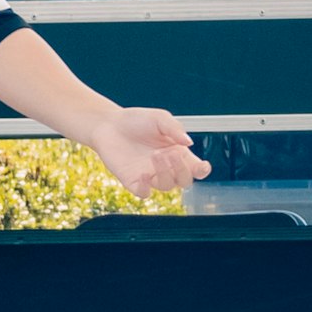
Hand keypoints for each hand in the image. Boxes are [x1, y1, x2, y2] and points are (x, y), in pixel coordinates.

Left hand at [88, 107, 204, 195]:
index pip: (196, 169)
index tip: (202, 166)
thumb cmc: (135, 120)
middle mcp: (166, 167)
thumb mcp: (159, 118)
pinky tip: (143, 175)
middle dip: (182, 170)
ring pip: (166, 186)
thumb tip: (188, 143)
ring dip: (164, 173)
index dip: (202, 170)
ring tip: (154, 155)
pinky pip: (144, 193)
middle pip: (184, 181)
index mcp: (177, 153)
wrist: (108, 124)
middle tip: (170, 154)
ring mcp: (150, 176)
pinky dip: (146, 188)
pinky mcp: (133, 181)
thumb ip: (175, 128)